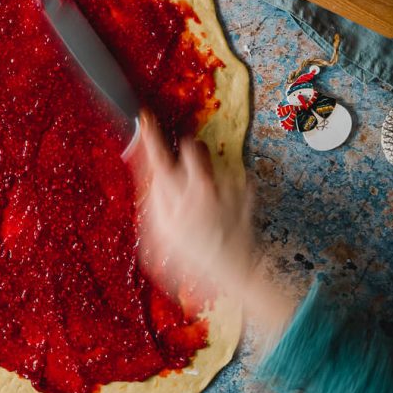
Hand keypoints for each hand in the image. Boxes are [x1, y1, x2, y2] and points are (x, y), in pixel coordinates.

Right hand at [133, 114, 294, 334]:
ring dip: (208, 176)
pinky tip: (225, 211)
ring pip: (212, 166)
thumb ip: (154, 203)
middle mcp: (201, 185)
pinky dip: (231, 191)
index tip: (146, 119)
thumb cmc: (194, 259)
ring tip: (207, 203)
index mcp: (176, 196)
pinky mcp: (246, 194)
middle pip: (191, 149)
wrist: (235, 273)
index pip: (158, 157)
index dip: (151, 136)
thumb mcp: (162, 235)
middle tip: (185, 167)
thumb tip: (153, 179)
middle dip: (187, 153)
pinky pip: (237, 182)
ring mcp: (225, 187)